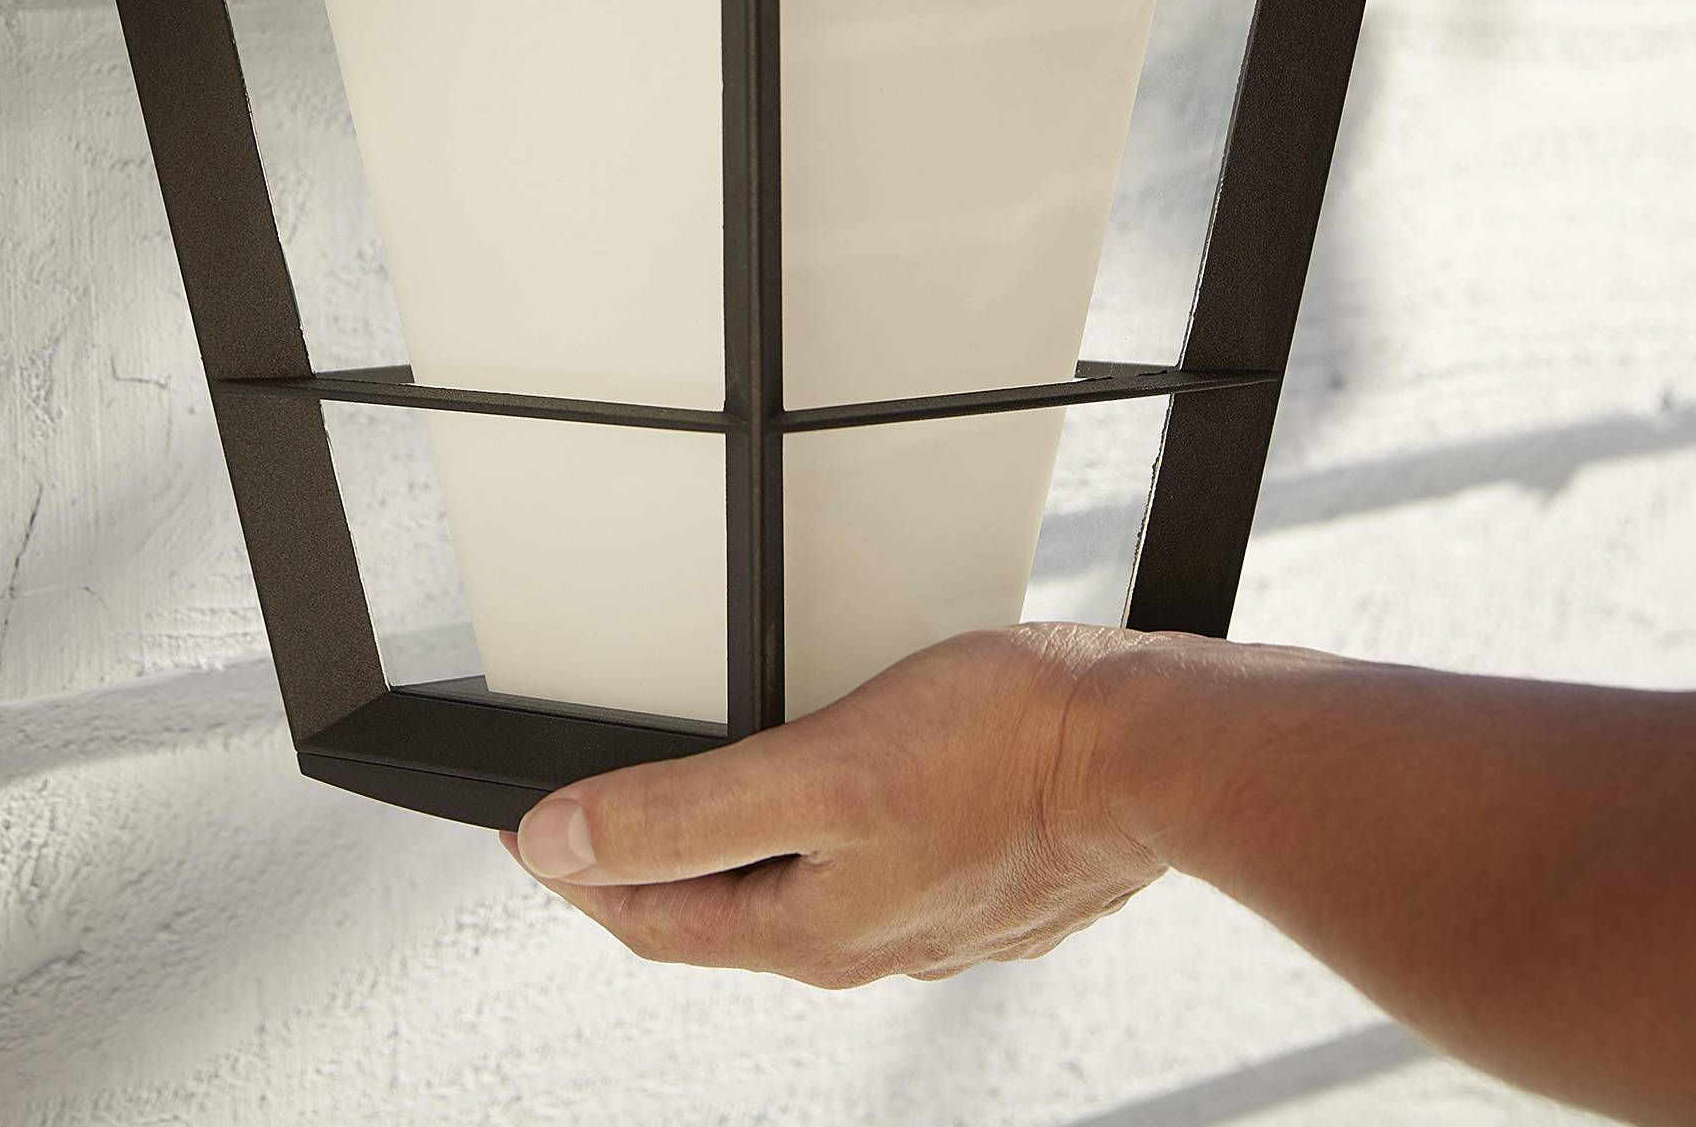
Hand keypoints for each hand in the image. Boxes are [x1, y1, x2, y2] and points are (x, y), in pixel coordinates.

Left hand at [502, 624, 1169, 984]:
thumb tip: (561, 845)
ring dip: (747, 844)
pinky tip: (845, 781)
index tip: (536, 831)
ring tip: (712, 787)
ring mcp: (932, 917)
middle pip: (724, 911)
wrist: (1160, 751)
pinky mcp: (986, 877)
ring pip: (803, 888)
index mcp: (814, 933)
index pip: (654, 923)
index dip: (582, 874)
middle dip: (658, 862)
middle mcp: (869, 944)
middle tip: (608, 808)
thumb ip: (679, 816)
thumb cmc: (1009, 751)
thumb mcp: (814, 771)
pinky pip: (877, 863)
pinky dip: (833, 827)